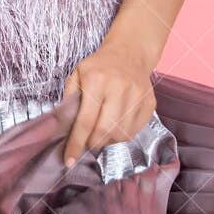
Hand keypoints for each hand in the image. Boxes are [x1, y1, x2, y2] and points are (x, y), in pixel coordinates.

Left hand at [60, 40, 157, 167]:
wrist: (130, 53)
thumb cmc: (99, 66)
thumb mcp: (77, 74)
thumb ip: (69, 100)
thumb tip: (63, 128)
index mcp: (97, 81)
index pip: (85, 120)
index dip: (76, 143)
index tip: (68, 160)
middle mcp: (120, 88)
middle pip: (104, 131)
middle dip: (91, 143)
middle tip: (86, 142)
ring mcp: (138, 96)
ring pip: (120, 135)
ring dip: (107, 141)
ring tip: (100, 131)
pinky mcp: (150, 104)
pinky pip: (134, 131)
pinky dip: (121, 135)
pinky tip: (114, 126)